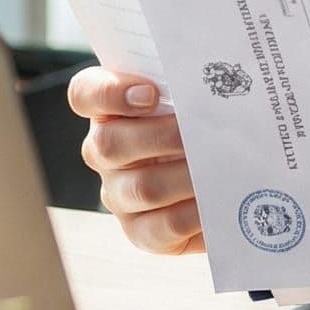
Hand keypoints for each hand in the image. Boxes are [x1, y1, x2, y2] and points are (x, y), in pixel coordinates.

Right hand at [66, 67, 204, 255]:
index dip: (110, 93)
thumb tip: (216, 78)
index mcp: (110, 110)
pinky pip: (161, 226)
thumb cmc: (204, 122)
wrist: (223, 174)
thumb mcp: (193, 96)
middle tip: (200, 131)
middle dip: (160, 137)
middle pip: (108, 144)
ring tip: (219, 166)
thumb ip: (190, 83)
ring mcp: (119, 194)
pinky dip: (193, 212)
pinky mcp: (141, 231)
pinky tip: (217, 199)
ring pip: (140, 187)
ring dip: (184, 176)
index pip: (86, 94)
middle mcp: (105, 153)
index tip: (151, 92)